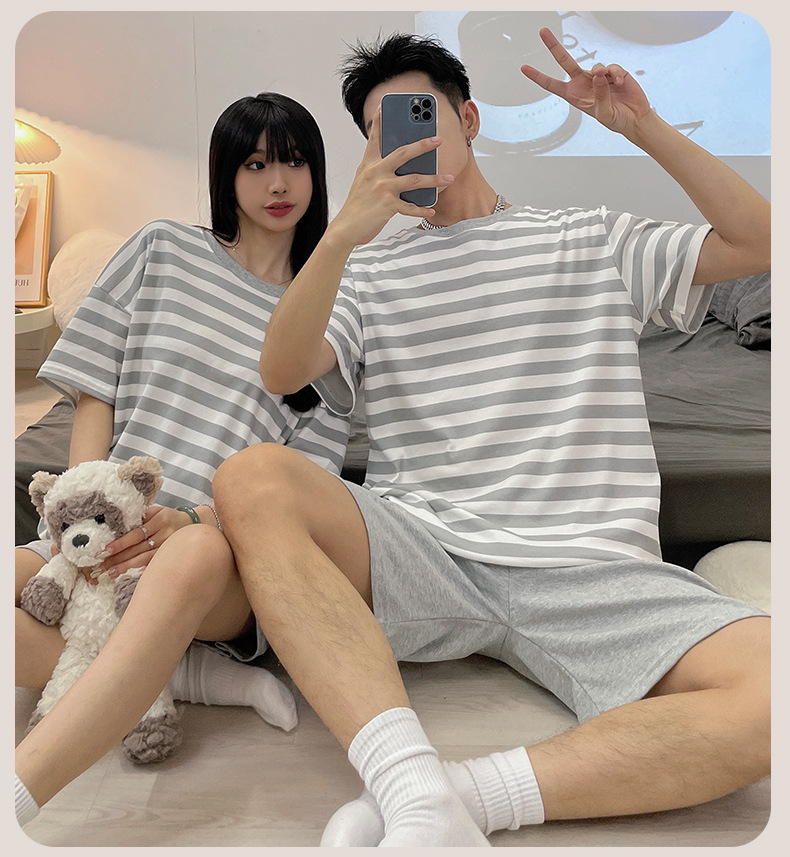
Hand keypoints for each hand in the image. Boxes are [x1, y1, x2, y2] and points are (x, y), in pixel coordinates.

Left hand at [98, 506, 193, 581]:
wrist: (196, 523)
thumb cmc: (170, 517)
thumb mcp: (158, 511)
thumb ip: (141, 517)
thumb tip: (116, 528)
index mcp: (160, 519)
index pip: (136, 533)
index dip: (121, 543)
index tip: (106, 550)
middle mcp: (166, 533)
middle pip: (138, 548)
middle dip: (119, 557)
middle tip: (102, 566)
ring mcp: (170, 546)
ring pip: (145, 558)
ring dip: (127, 566)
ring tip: (112, 573)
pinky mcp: (172, 555)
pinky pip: (155, 563)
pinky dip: (142, 569)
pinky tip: (131, 575)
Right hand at [329, 108, 453, 247]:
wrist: (345, 228)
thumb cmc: (357, 207)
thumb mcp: (364, 183)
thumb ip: (378, 171)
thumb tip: (402, 168)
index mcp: (369, 165)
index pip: (375, 139)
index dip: (380, 122)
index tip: (385, 107)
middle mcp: (376, 172)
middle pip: (403, 153)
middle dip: (423, 145)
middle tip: (438, 139)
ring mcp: (382, 188)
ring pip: (414, 179)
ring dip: (434, 179)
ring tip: (448, 178)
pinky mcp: (387, 205)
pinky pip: (411, 206)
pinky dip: (422, 209)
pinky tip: (431, 210)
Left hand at [520, 28, 651, 136]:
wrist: (634, 117)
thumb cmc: (616, 120)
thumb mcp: (603, 114)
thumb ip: (599, 95)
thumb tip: (598, 74)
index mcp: (574, 96)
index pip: (552, 84)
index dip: (538, 77)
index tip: (524, 68)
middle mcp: (582, 83)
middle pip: (565, 61)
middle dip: (553, 46)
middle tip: (542, 31)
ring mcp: (597, 76)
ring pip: (595, 65)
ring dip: (601, 73)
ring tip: (610, 82)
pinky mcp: (613, 72)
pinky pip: (612, 67)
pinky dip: (616, 74)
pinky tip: (620, 84)